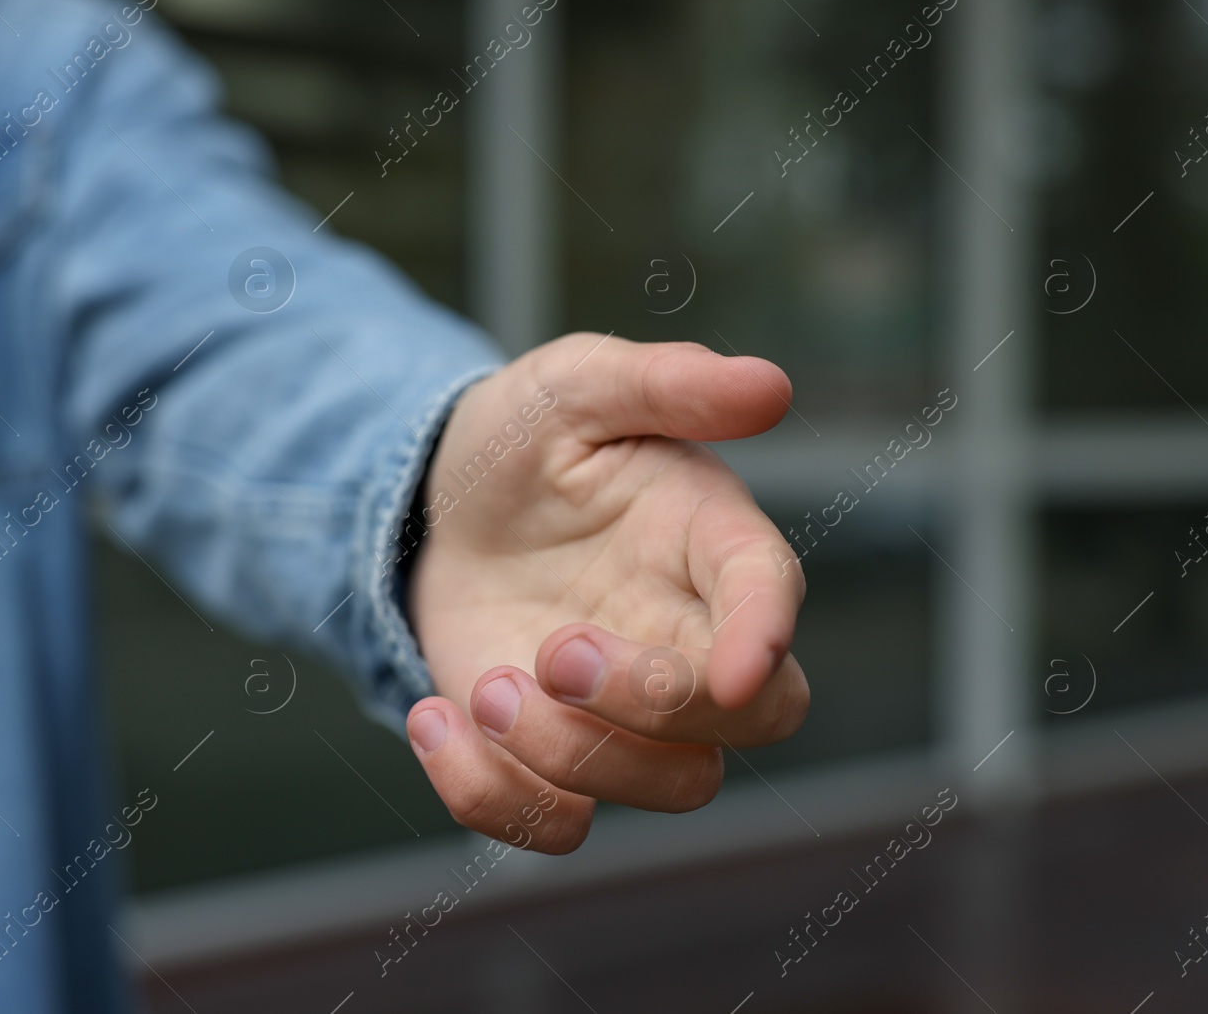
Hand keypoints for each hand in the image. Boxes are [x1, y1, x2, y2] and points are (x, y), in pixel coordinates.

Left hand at [404, 333, 808, 852]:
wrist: (438, 505)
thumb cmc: (526, 439)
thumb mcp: (577, 385)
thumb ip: (665, 382)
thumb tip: (771, 384)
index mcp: (710, 542)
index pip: (772, 598)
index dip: (767, 637)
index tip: (739, 667)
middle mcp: (691, 637)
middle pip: (746, 722)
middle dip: (656, 705)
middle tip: (554, 651)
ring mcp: (631, 712)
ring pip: (665, 786)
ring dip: (568, 755)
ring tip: (485, 686)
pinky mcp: (557, 756)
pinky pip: (556, 824)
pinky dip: (490, 797)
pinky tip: (436, 719)